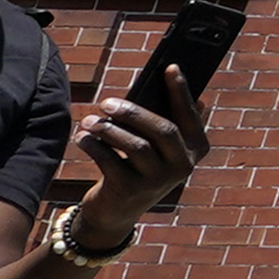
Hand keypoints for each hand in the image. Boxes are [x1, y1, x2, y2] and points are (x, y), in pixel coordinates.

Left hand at [63, 66, 209, 243]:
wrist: (117, 211)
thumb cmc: (138, 165)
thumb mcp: (158, 146)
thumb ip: (169, 120)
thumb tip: (184, 88)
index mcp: (195, 149)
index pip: (190, 115)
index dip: (181, 91)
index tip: (170, 67)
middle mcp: (183, 166)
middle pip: (163, 130)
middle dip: (134, 112)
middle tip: (107, 102)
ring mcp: (158, 181)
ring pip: (136, 146)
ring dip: (108, 129)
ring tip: (90, 120)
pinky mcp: (131, 191)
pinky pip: (111, 161)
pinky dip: (94, 146)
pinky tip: (82, 138)